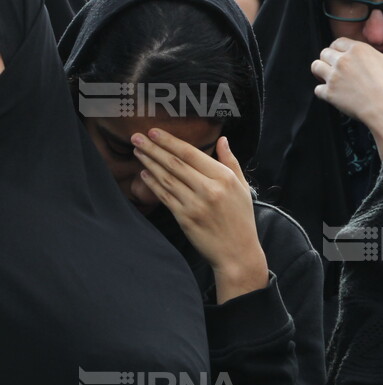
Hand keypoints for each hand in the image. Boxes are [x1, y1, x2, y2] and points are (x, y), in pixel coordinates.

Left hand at [133, 130, 268, 303]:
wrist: (237, 252)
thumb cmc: (241, 219)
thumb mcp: (243, 187)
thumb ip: (231, 161)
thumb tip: (222, 140)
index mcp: (225, 178)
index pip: (192, 154)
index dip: (170, 142)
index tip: (154, 132)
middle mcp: (209, 188)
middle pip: (175, 163)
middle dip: (154, 148)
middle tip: (136, 137)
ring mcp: (195, 204)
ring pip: (167, 178)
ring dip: (149, 163)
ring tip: (137, 152)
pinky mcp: (185, 218)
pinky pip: (165, 197)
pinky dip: (153, 184)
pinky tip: (144, 174)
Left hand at [313, 38, 382, 159]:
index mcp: (359, 49)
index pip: (339, 41)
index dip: (339, 48)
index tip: (342, 55)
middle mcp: (343, 60)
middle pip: (324, 52)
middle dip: (329, 58)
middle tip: (335, 67)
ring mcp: (334, 77)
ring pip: (316, 66)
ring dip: (321, 71)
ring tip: (328, 77)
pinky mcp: (330, 93)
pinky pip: (317, 89)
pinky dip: (323, 91)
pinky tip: (331, 94)